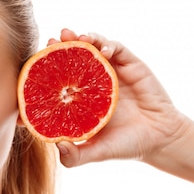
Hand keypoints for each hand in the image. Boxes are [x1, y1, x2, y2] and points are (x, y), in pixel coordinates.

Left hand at [50, 29, 191, 167]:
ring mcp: (111, 71)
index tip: (33, 67)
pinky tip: (102, 48)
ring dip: (81, 39)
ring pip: (92, 47)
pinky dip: (107, 43)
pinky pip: (117, 48)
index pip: (58, 80)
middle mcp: (93, 82)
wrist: (160, 139)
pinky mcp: (130, 65)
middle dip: (59, 47)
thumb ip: (75, 157)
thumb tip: (57, 147)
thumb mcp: (96, 153)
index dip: (46, 71)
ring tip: (72, 36)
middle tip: (51, 40)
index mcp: (80, 99)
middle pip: (72, 58)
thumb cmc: (126, 145)